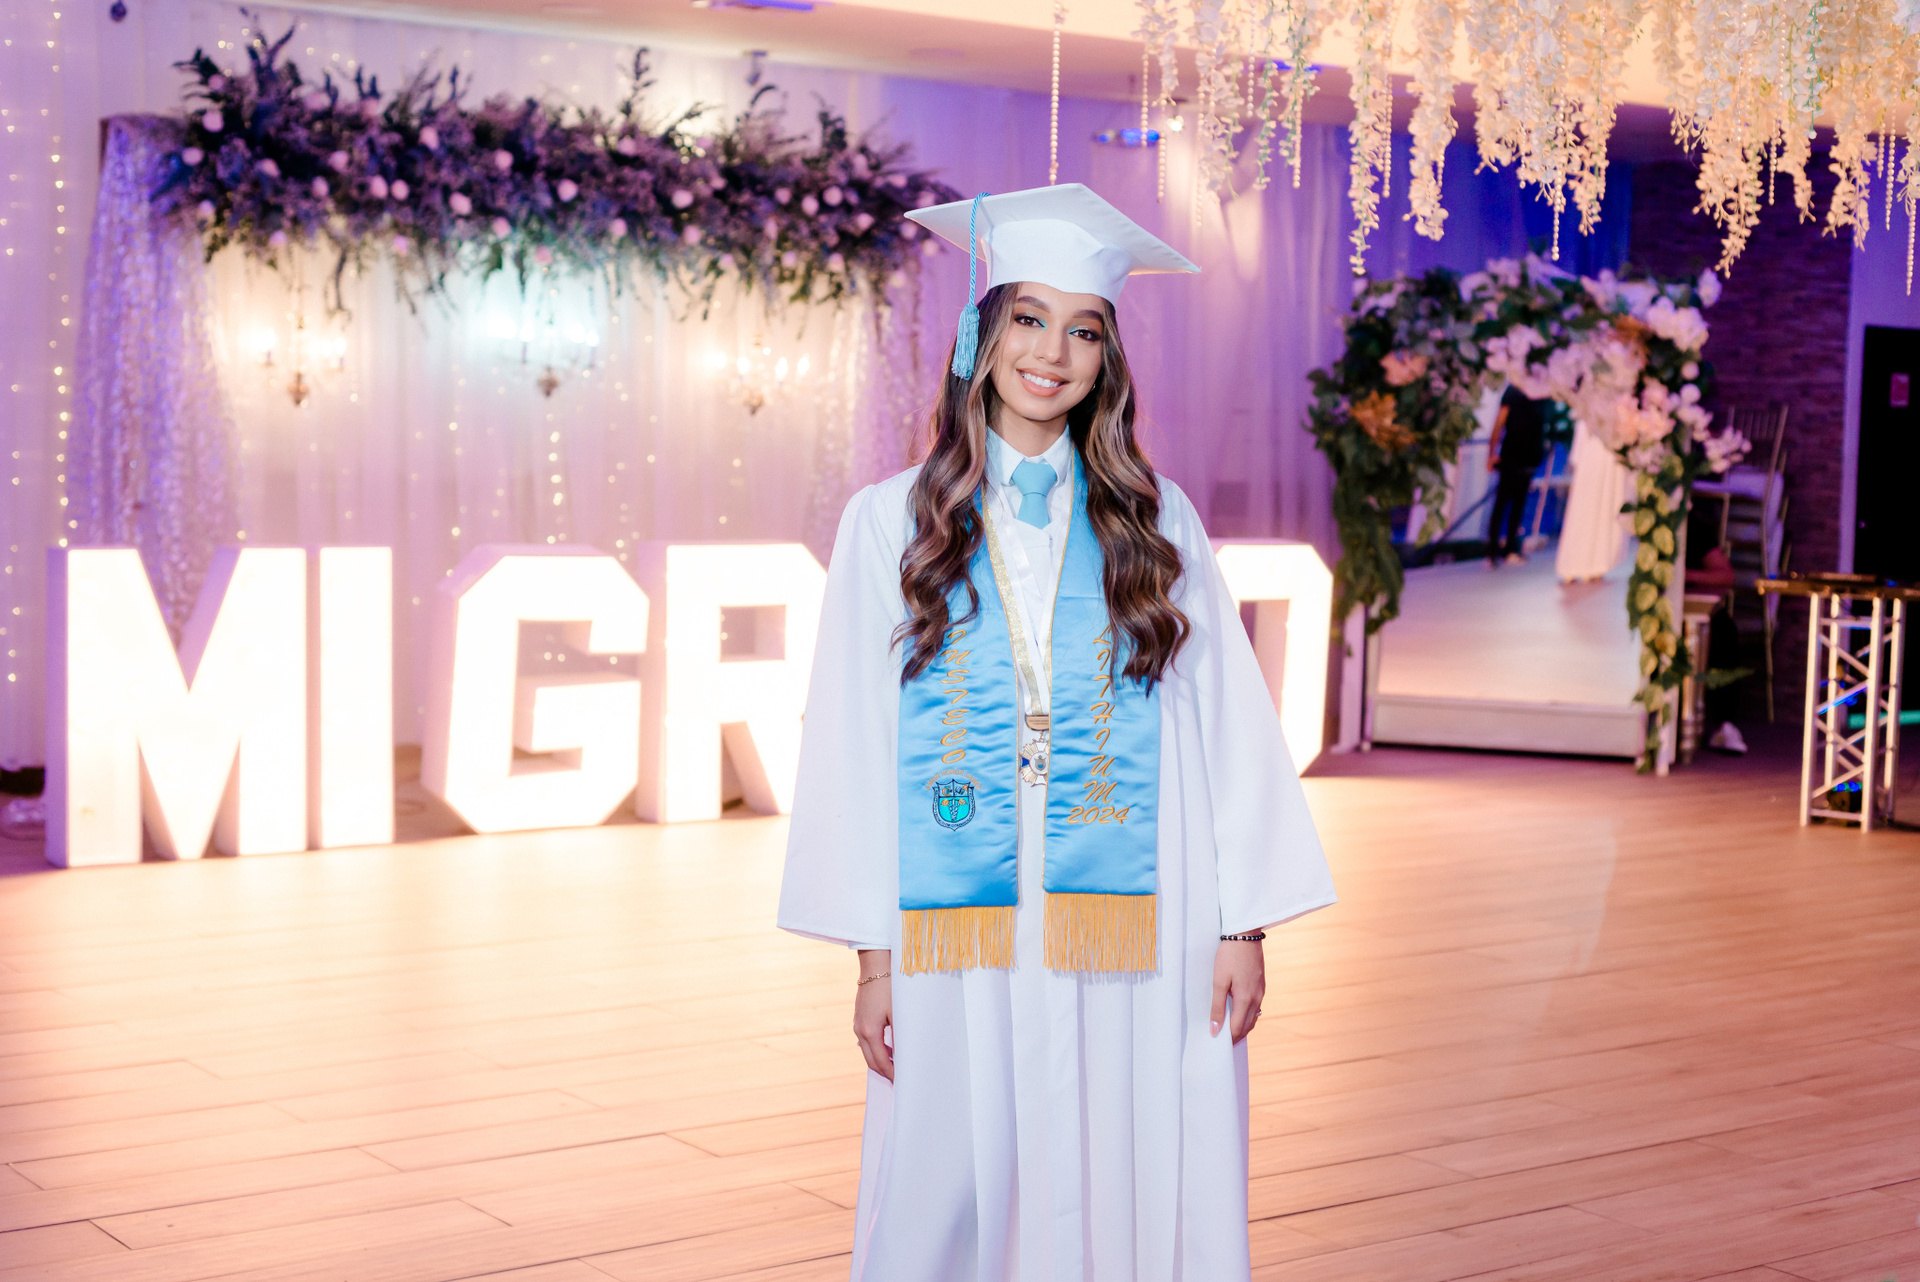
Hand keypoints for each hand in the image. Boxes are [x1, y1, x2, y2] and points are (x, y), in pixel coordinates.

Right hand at [854, 949, 893, 1080]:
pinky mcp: (859, 1016)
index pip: (881, 1062)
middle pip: (871, 1060)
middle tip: (899, 1081)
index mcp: (869, 1032)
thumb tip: (904, 1057)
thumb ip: (901, 1037)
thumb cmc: (891, 986)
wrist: (876, 963)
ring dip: (880, 1061)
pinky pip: (866, 1040)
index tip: (902, 1083)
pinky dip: (877, 1049)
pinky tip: (888, 1048)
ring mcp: (857, 1023)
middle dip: (884, 1072)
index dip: (891, 1074)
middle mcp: (859, 1030)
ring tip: (896, 1067)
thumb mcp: (899, 1013)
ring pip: (867, 1051)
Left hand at [1210, 938, 1265, 1043]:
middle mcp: (1257, 998)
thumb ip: (1217, 1006)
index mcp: (1246, 999)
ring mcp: (1261, 991)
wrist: (1245, 934)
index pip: (1238, 1029)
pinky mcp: (1261, 984)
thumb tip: (1215, 1030)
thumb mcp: (1219, 981)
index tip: (1216, 1043)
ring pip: (1254, 1017)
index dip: (1228, 1038)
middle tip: (1221, 1040)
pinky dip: (1247, 1015)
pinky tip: (1238, 1012)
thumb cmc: (1229, 956)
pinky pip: (1256, 1007)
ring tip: (1228, 1029)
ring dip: (1243, 1026)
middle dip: (1236, 1035)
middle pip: (1248, 1026)